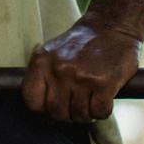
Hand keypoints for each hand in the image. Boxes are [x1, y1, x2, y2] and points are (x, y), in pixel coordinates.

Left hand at [21, 22, 142, 123]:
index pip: (32, 100)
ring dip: (86, 115)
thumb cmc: (81, 44)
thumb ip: (44, 79)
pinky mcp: (104, 83)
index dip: (42, 111)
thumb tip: (44, 118)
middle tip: (75, 107)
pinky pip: (99, 112)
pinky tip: (103, 100)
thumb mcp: (53, 53)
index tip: (51, 110)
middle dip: (67, 116)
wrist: (111, 26)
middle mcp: (59, 69)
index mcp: (42, 61)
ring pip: (79, 115)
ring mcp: (81, 76)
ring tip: (90, 102)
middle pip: (56, 112)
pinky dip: (102, 112)